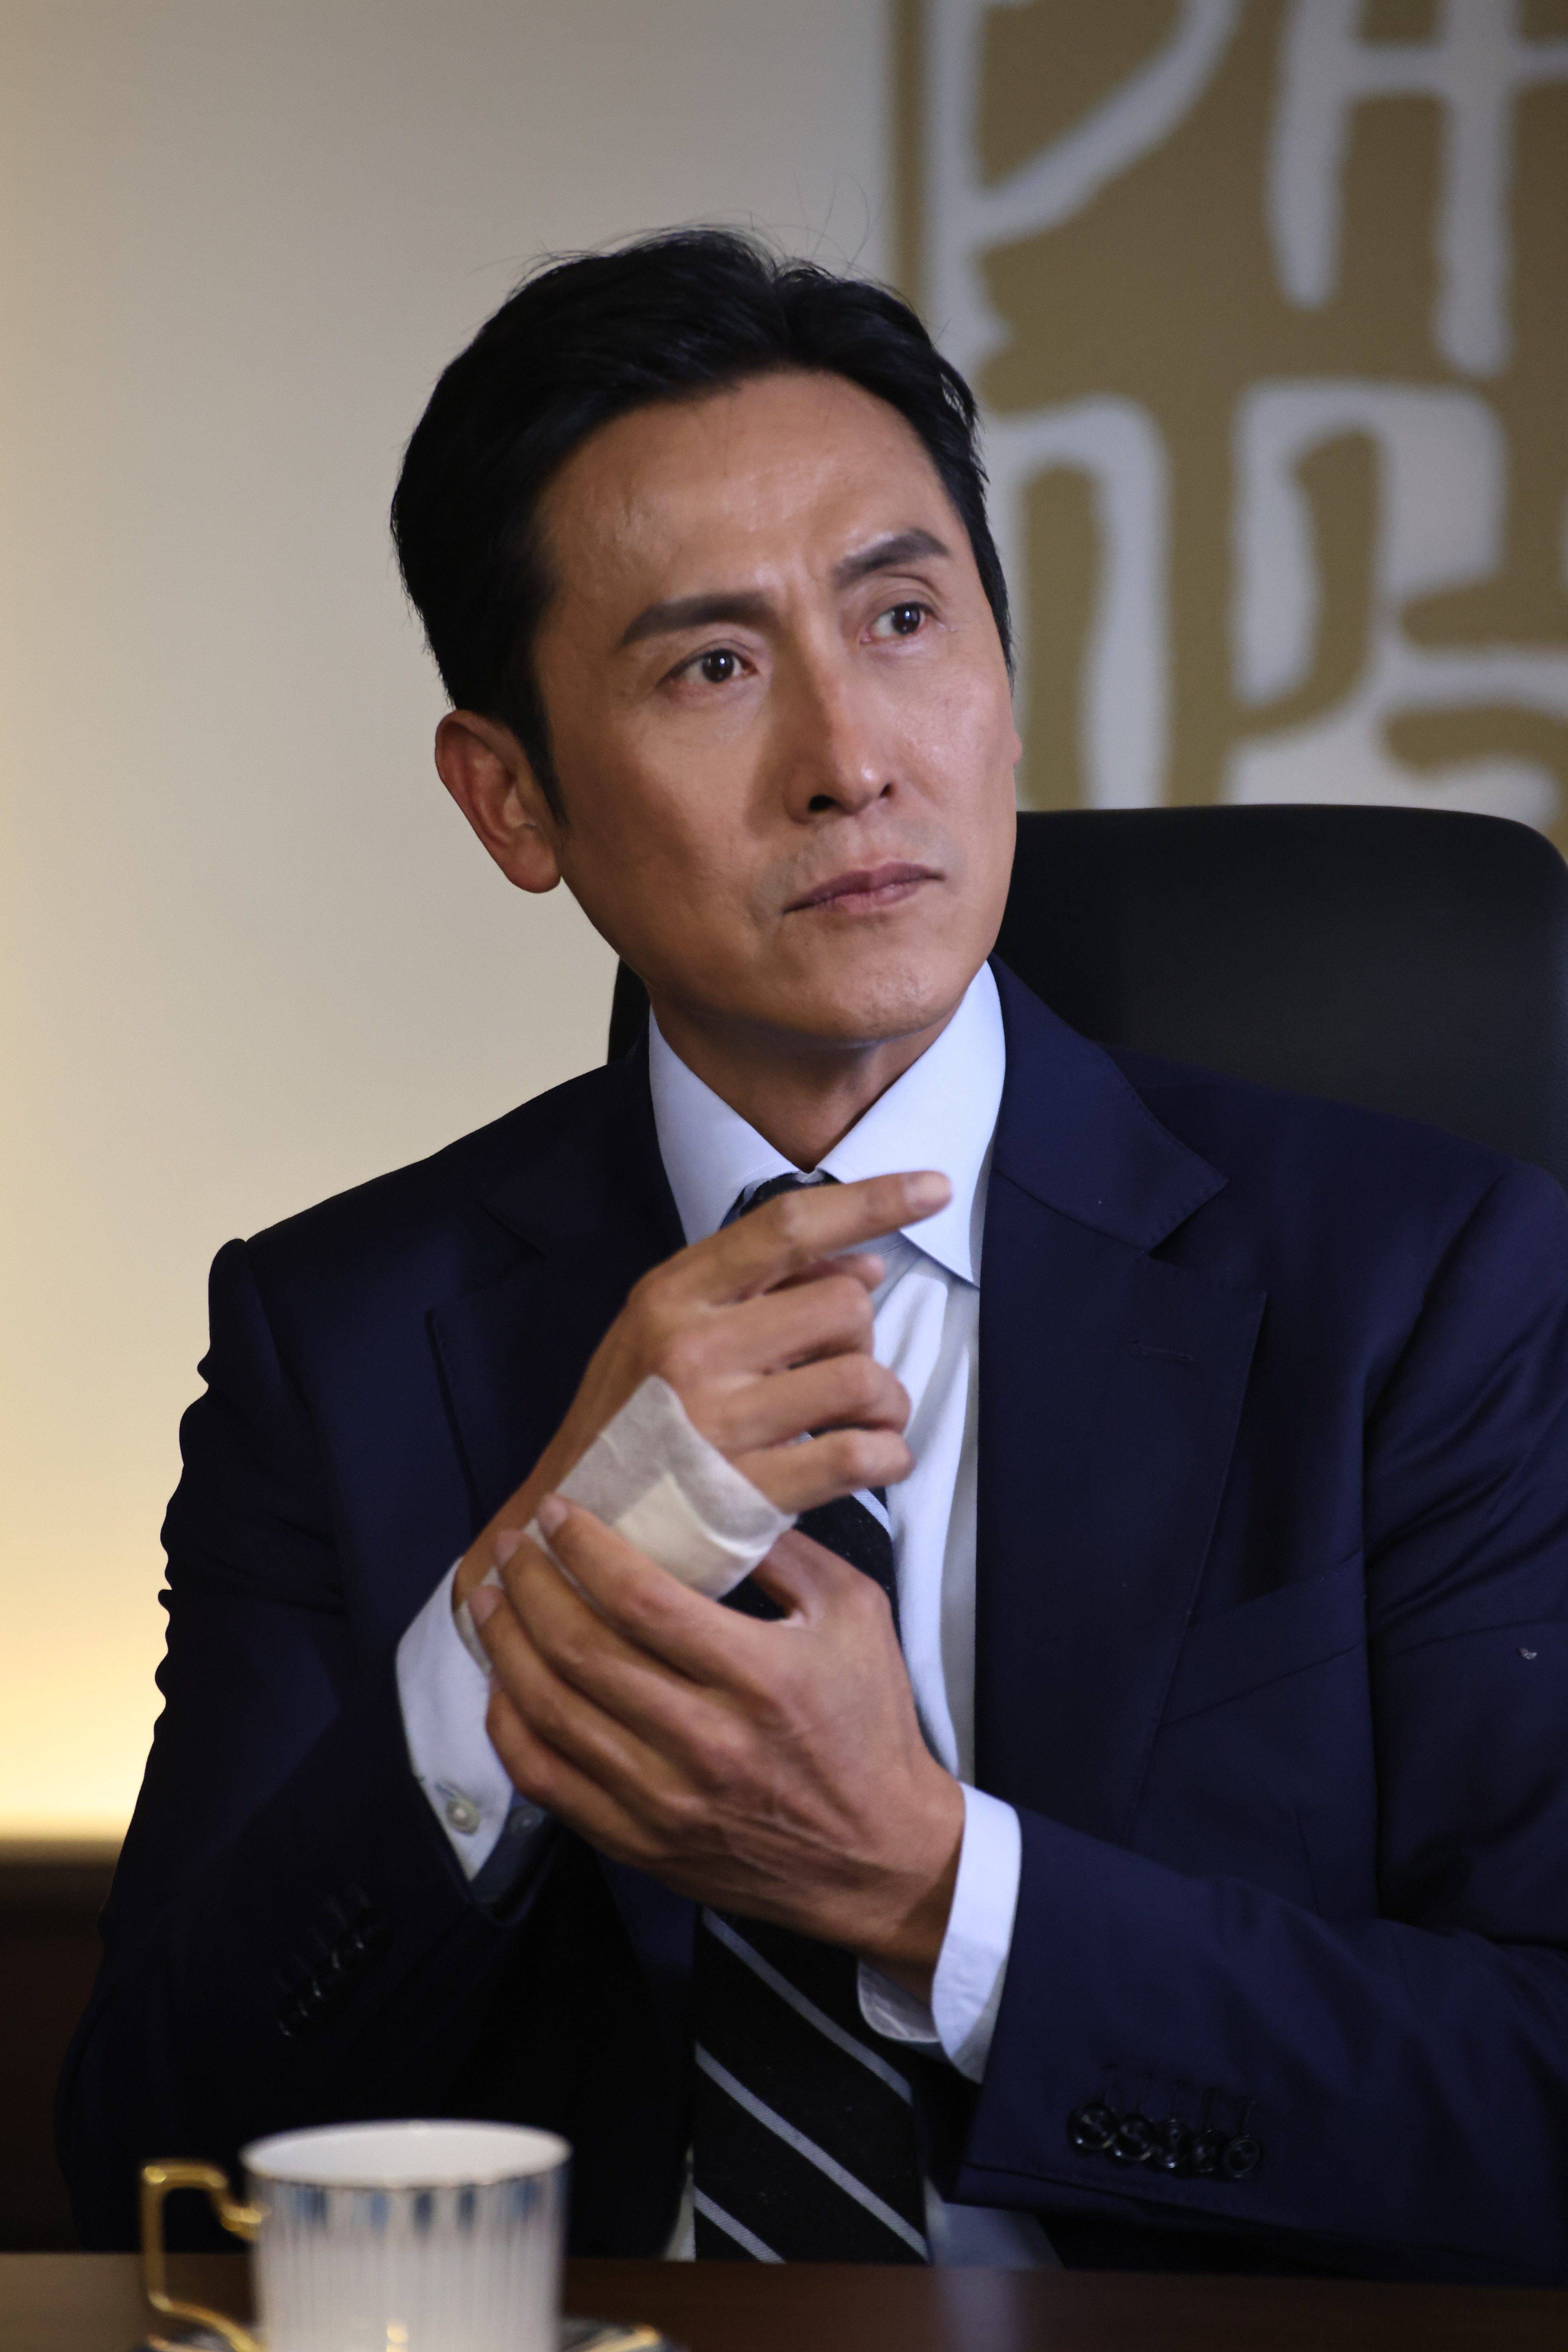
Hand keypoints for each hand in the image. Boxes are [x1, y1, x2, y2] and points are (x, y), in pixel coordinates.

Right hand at [454, 1168, 949, 1607]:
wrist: (571, 1535)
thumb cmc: (632, 1426)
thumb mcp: (668, 1335)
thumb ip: (758, 1293)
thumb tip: (863, 1264)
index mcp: (672, 1296)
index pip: (787, 1224)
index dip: (872, 1199)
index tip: (936, 1186)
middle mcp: (692, 1348)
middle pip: (844, 1304)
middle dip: (862, 1338)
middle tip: (834, 1372)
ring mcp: (718, 1423)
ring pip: (863, 1378)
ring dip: (884, 1403)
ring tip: (860, 1423)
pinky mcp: (746, 1494)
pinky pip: (859, 1457)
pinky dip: (887, 1458)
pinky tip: (871, 1463)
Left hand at [471, 1497, 964, 1997]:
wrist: (879, 1858)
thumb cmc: (869, 1726)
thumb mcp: (856, 1616)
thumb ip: (789, 1552)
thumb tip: (719, 1495)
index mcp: (760, 1678)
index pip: (642, 1600)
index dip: (584, 1549)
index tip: (558, 1513)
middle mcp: (706, 1743)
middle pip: (582, 1651)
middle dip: (531, 1586)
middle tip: (512, 1545)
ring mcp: (665, 1802)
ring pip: (551, 1714)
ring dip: (506, 1648)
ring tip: (490, 1601)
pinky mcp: (641, 1843)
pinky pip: (547, 1783)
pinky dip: (510, 1728)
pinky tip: (503, 1685)